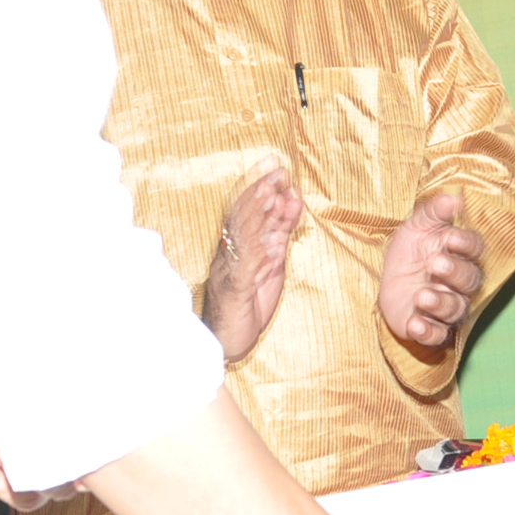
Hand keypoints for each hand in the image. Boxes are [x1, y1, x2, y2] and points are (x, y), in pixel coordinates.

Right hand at [202, 163, 302, 363]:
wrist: (225, 342)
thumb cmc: (246, 305)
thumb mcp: (270, 264)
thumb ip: (279, 235)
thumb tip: (289, 205)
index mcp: (236, 248)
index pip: (247, 213)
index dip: (262, 191)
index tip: (280, 173)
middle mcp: (228, 256)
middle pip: (241, 219)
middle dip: (260, 194)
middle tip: (278, 174)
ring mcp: (229, 272)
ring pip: (241, 238)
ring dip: (257, 215)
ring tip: (272, 195)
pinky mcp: (236, 291)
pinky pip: (245, 269)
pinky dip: (260, 253)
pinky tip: (273, 241)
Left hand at [377, 191, 484, 350]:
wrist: (386, 277)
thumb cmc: (411, 250)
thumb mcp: (417, 226)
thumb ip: (435, 212)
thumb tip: (453, 197)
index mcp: (461, 256)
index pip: (474, 251)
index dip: (465, 245)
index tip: (450, 238)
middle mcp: (460, 284)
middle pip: (469, 281)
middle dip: (454, 272)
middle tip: (434, 264)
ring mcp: (446, 306)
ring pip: (455, 309)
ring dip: (440, 303)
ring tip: (422, 295)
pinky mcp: (429, 326)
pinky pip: (436, 335)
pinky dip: (427, 331)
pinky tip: (414, 323)